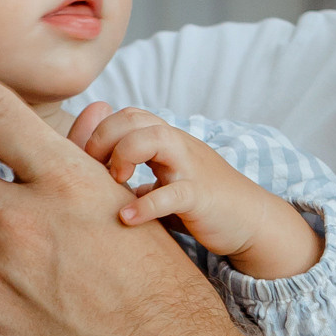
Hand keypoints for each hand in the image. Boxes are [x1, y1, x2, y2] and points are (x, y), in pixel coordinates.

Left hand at [67, 103, 320, 278]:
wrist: (250, 220)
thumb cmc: (202, 203)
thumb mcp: (162, 182)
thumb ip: (135, 174)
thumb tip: (97, 176)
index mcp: (165, 140)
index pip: (125, 115)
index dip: (98, 132)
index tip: (85, 164)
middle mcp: (176, 145)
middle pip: (132, 118)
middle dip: (103, 138)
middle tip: (93, 170)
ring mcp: (190, 167)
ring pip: (153, 138)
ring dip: (123, 155)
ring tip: (115, 182)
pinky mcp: (200, 196)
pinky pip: (172, 193)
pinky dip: (145, 205)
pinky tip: (127, 219)